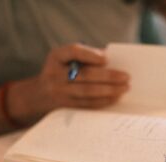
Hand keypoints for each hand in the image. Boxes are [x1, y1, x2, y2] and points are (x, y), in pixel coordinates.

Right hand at [8, 44, 128, 122]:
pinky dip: (102, 101)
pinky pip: (87, 104)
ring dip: (109, 91)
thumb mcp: (67, 60)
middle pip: (85, 75)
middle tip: (126, 77)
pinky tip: (114, 98)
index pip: (73, 52)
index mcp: (56, 57)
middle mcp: (55, 74)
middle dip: (108, 77)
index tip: (106, 59)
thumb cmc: (62, 72)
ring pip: (87, 92)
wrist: (40, 95)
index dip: (90, 54)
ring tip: (124, 89)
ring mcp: (60, 92)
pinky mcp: (66, 106)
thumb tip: (114, 60)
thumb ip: (87, 56)